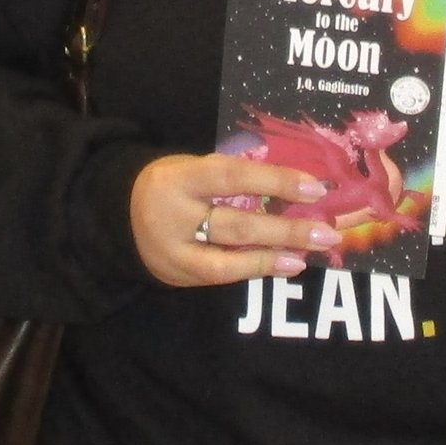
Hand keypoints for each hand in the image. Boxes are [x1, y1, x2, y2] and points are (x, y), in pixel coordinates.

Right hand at [130, 153, 339, 287]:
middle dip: (285, 230)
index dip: (274, 182)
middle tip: (326, 231)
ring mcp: (174, 250)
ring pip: (229, 259)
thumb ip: (235, 177)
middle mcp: (174, 215)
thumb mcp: (194, 168)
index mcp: (180, 177)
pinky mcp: (178, 275)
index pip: (232, 177)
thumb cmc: (174, 185)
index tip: (314, 188)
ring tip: (312, 253)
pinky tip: (287, 265)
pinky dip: (258, 270)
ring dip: (275, 256)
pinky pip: (222, 276)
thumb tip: (297, 186)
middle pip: (235, 225)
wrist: (119, 214)